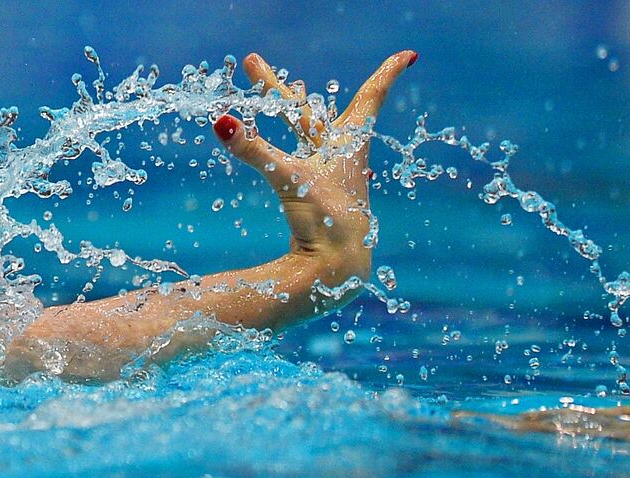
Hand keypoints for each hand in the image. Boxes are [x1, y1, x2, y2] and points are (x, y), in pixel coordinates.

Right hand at [213, 50, 415, 265]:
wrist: (337, 271)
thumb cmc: (326, 221)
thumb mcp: (288, 178)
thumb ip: (253, 150)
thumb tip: (221, 121)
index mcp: (349, 144)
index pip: (370, 97)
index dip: (387, 73)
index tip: (409, 54)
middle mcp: (341, 157)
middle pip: (307, 111)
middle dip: (277, 88)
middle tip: (251, 62)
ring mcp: (329, 178)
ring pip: (306, 134)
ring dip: (288, 113)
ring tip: (276, 95)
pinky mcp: (318, 198)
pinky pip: (303, 161)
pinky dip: (294, 148)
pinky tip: (298, 151)